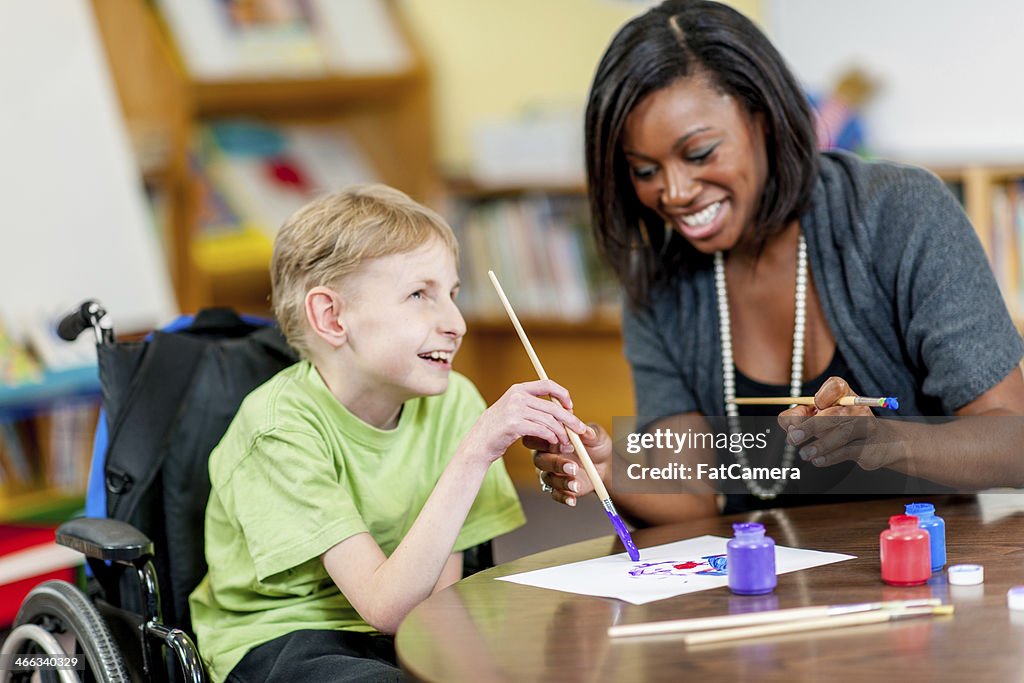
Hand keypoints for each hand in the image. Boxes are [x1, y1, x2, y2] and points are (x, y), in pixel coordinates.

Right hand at [460, 380, 590, 463]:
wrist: (478, 444)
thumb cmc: (499, 430)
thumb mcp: (513, 411)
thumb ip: (532, 406)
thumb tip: (560, 409)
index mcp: (518, 389)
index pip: (547, 384)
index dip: (563, 394)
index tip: (570, 407)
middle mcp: (517, 396)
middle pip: (553, 406)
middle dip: (570, 419)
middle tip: (580, 430)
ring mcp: (515, 410)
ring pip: (549, 420)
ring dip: (562, 433)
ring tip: (566, 443)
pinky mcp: (514, 425)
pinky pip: (542, 430)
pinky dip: (551, 437)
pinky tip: (553, 443)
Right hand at [525, 422, 609, 506]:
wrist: (605, 465)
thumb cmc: (595, 445)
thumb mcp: (596, 436)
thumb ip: (591, 433)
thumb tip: (587, 432)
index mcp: (550, 439)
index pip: (535, 439)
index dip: (545, 440)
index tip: (565, 442)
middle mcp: (546, 456)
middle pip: (539, 460)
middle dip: (555, 463)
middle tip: (573, 466)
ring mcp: (551, 474)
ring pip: (547, 478)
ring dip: (562, 482)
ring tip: (576, 484)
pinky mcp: (558, 489)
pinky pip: (555, 494)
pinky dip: (563, 497)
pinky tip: (573, 499)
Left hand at [778, 376, 890, 469]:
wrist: (880, 442)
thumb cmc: (843, 425)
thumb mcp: (821, 415)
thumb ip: (801, 415)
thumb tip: (789, 425)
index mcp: (844, 394)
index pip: (835, 387)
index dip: (822, 396)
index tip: (808, 408)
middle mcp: (856, 407)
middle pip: (834, 414)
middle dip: (810, 426)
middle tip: (793, 438)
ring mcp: (865, 426)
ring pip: (842, 433)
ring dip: (820, 445)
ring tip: (804, 454)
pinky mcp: (869, 446)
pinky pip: (848, 451)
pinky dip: (831, 456)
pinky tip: (818, 460)